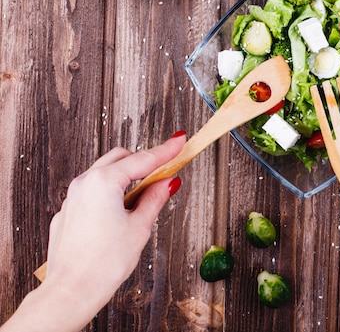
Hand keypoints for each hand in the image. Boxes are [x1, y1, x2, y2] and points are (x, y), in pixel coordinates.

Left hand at [1, 133, 185, 331]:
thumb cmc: (103, 263)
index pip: (143, 159)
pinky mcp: (67, 212)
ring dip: (125, 178)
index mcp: (104, 182)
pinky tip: (120, 212)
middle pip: (120, 158)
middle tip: (164, 172)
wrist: (72, 291)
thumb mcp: (140, 227)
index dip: (165, 150)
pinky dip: (109, 193)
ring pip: (103, 173)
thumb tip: (167, 183)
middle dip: (143, 162)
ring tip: (143, 198)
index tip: (179, 140)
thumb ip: (155, 199)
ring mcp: (72, 197)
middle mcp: (84, 183)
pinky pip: (91, 192)